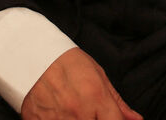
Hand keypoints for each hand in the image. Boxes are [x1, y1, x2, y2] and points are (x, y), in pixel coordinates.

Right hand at [21, 48, 142, 119]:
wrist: (30, 53)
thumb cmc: (65, 61)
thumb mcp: (97, 75)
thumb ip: (117, 102)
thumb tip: (135, 119)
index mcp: (97, 98)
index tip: (110, 119)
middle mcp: (79, 112)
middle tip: (88, 112)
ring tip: (72, 113)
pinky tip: (57, 114)